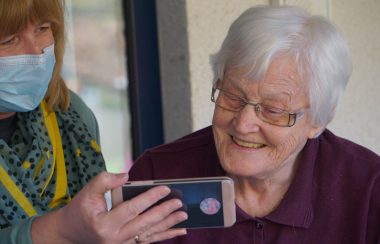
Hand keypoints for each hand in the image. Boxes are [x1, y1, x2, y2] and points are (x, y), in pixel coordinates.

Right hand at [31, 172, 187, 243]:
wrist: (70, 234)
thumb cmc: (80, 210)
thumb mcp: (87, 192)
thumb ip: (104, 180)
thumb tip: (126, 175)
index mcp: (104, 224)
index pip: (131, 209)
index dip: (149, 198)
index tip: (165, 188)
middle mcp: (114, 238)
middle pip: (144, 224)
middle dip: (164, 212)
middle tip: (179, 203)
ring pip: (149, 234)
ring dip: (168, 225)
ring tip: (183, 216)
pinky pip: (148, 241)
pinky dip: (164, 235)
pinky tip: (178, 231)